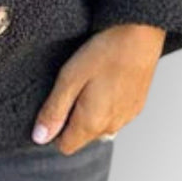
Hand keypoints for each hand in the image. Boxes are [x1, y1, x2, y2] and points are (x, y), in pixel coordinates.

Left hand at [32, 24, 165, 153]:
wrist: (141, 34)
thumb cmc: (105, 52)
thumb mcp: (69, 78)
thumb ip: (54, 110)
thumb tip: (39, 137)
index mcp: (92, 123)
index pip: (65, 146)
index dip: (54, 130)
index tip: (54, 104)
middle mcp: (112, 126)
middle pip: (82, 136)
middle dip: (72, 119)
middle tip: (73, 86)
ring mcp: (127, 116)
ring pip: (99, 126)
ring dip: (90, 111)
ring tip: (90, 80)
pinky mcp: (137, 105)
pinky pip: (115, 114)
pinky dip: (107, 103)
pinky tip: (106, 79)